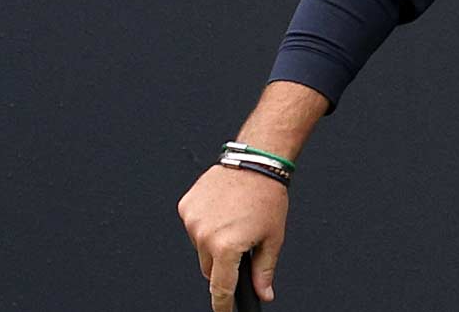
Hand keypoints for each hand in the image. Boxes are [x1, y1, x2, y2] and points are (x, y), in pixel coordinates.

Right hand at [178, 163, 289, 308]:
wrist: (255, 161)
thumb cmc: (267, 196)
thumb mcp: (272, 238)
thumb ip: (264, 270)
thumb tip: (264, 293)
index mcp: (226, 247)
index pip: (220, 288)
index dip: (222, 304)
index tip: (223, 311)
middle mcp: (204, 235)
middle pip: (209, 268)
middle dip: (223, 264)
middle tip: (240, 244)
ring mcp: (192, 220)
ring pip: (200, 247)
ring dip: (213, 243)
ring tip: (233, 221)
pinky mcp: (186, 206)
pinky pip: (193, 227)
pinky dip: (205, 225)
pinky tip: (222, 211)